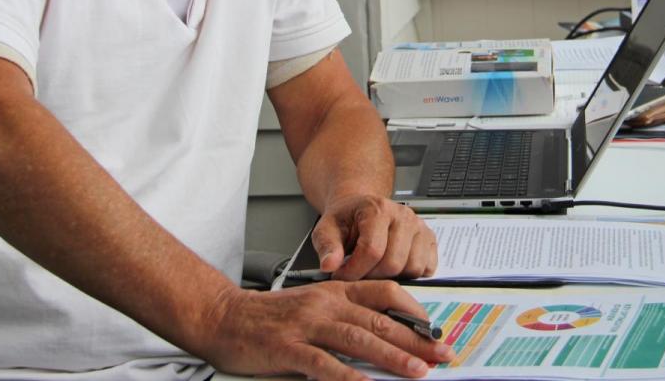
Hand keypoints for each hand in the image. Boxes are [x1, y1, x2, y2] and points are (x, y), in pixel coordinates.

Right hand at [203, 280, 453, 380]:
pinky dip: (347, 376)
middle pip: (380, 320)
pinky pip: (324, 363)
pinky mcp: (288, 348)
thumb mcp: (312, 305)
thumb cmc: (268, 316)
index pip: (384, 293)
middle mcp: (326, 304)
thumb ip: (344, 316)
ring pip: (359, 339)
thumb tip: (383, 338)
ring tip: (417, 371)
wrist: (223, 317)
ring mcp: (307, 325)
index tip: (436, 330)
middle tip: (441, 356)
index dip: (414, 311)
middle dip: (415, 340)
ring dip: (392, 356)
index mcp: (334, 291)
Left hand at [312, 193, 437, 279]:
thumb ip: (327, 246)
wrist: (360, 209)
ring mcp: (420, 226)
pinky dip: (411, 274)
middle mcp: (403, 215)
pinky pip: (427, 268)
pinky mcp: (430, 238)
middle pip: (394, 262)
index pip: (372, 250)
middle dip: (372, 276)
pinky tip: (393, 268)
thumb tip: (329, 265)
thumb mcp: (326, 229)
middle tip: (358, 275)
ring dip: (393, 277)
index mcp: (377, 208)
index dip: (355, 271)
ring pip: (413, 267)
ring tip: (375, 270)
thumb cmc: (346, 219)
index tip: (342, 276)